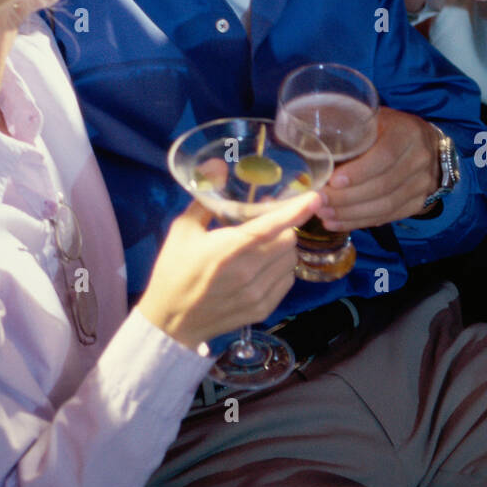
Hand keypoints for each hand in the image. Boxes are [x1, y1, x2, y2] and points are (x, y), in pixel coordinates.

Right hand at [137, 191, 321, 350]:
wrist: (171, 322)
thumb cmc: (174, 271)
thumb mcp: (183, 229)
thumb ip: (205, 196)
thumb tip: (217, 164)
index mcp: (230, 248)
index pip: (275, 225)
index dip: (298, 209)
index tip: (315, 197)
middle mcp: (250, 271)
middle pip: (289, 239)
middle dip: (283, 226)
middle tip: (267, 221)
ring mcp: (259, 293)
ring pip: (290, 260)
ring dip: (283, 248)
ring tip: (263, 245)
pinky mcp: (263, 309)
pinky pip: (287, 280)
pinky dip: (281, 268)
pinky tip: (263, 266)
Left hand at [319, 109, 439, 231]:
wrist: (427, 145)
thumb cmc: (389, 129)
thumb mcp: (374, 119)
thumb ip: (349, 126)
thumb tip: (307, 138)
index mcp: (406, 132)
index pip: (384, 156)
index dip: (359, 171)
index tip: (332, 181)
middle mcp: (419, 158)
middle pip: (383, 185)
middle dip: (347, 198)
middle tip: (319, 201)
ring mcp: (423, 183)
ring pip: (386, 205)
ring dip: (351, 214)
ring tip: (324, 214)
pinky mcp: (419, 202)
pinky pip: (389, 217)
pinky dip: (362, 221)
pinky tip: (339, 222)